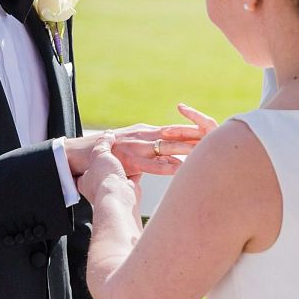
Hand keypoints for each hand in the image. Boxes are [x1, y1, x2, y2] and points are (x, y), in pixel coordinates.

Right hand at [67, 106, 220, 179]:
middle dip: (196, 139)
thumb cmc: (109, 156)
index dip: (193, 132)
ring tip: (204, 154)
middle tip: (216, 142)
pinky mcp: (127, 158)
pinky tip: (180, 169)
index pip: (174, 130)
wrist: (82, 155)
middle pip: (175, 135)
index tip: (213, 134)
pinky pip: (150, 163)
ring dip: (186, 150)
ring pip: (166, 146)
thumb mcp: (134, 154)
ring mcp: (135, 146)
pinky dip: (166, 166)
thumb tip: (170, 166)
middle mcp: (143, 135)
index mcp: (146, 133)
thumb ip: (152, 158)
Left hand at [74, 133, 130, 203]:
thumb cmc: (104, 179)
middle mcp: (97, 188)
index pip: (82, 169)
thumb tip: (109, 133)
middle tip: (112, 154)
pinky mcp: (126, 192)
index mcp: (84, 180)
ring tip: (126, 157)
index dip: (85, 161)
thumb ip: (103, 143)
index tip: (89, 154)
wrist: (119, 198)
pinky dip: (134, 173)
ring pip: (116, 176)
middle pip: (102, 172)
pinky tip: (137, 165)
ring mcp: (112, 191)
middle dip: (108, 163)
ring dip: (122, 167)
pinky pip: (130, 180)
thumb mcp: (100, 153)